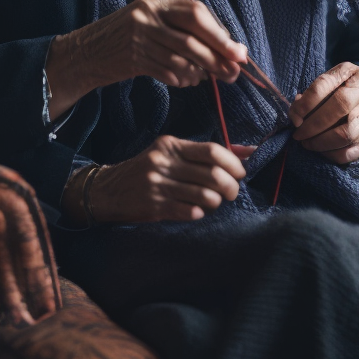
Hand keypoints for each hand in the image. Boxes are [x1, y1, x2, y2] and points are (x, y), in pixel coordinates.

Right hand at [46, 0, 247, 116]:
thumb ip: (184, 28)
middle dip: (218, 55)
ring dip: (200, 72)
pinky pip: (168, 70)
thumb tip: (227, 47)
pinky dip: (182, 78)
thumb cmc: (127, 37)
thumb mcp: (152, 20)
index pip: (198, 13)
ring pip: (183, 56)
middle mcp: (147, 11)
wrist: (86, 53)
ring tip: (207, 79)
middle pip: (193, 34)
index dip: (221, 35)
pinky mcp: (132, 56)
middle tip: (234, 72)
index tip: (239, 53)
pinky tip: (186, 81)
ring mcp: (138, 33)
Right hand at [69, 135, 254, 223]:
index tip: (240, 172)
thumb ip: (207, 153)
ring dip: (216, 203)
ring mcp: (157, 184)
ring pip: (204, 196)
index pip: (212, 150)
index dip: (233, 163)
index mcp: (171, 145)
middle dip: (230, 186)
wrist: (108, 190)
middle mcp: (164, 162)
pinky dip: (199, 213)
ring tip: (213, 203)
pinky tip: (196, 211)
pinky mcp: (153, 206)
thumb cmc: (148, 170)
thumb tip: (250, 152)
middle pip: (212, 174)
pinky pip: (189, 212)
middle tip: (232, 192)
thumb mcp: (172, 154)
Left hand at [289, 62, 358, 164]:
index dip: (307, 103)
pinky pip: (351, 152)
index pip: (325, 84)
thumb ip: (310, 95)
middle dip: (313, 125)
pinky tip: (321, 150)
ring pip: (346, 134)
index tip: (294, 117)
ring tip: (307, 143)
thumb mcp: (326, 82)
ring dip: (321, 142)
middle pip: (340, 108)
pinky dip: (332, 154)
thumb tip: (296, 114)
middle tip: (299, 134)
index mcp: (351, 72)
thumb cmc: (339, 88)